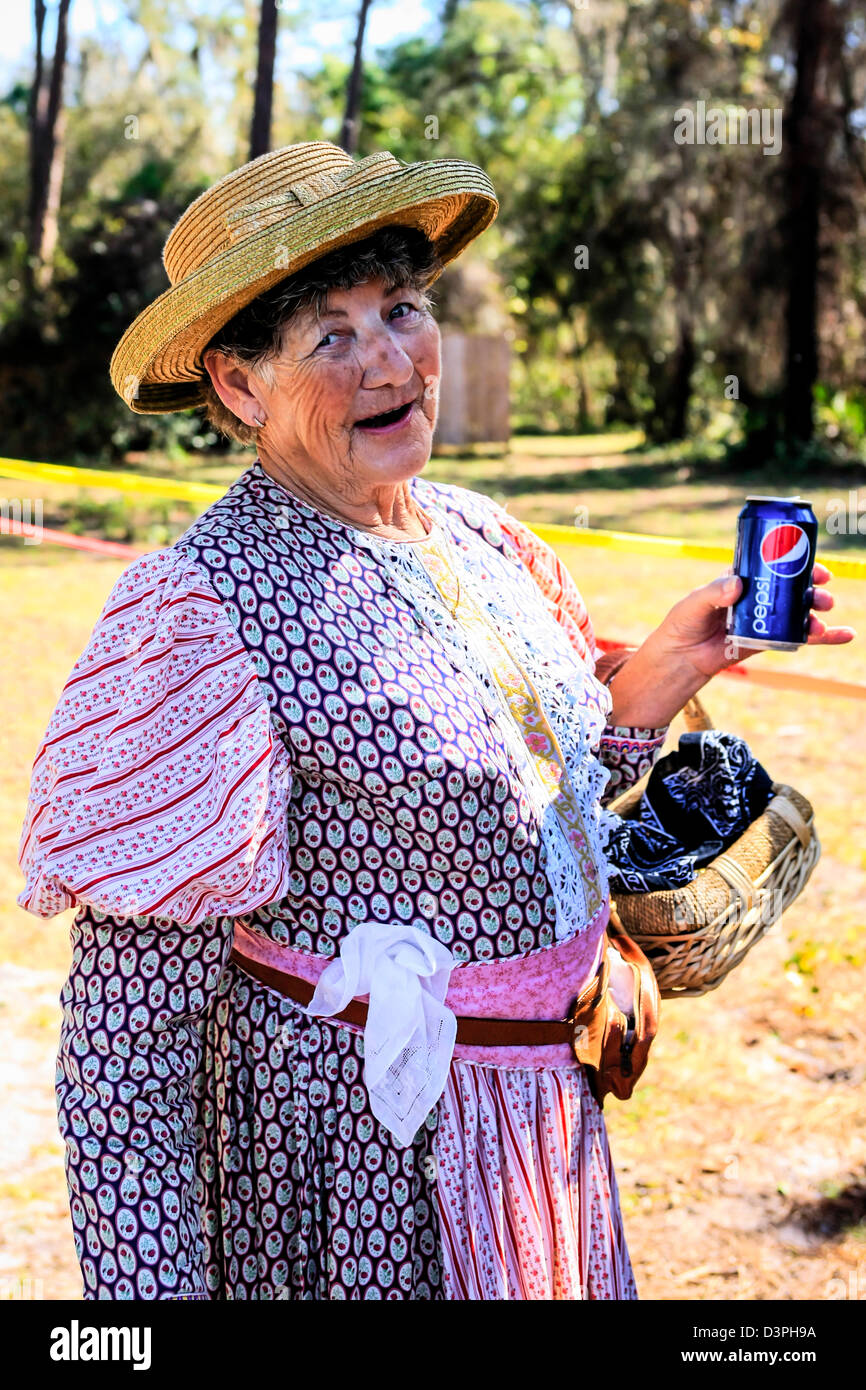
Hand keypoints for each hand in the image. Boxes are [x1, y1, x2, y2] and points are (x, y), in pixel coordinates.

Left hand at [652, 561, 855, 681]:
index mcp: (743, 579)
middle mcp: (759, 597)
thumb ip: (714, 593)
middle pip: (793, 587)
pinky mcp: (769, 641)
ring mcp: (766, 619)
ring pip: (799, 611)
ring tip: (820, 617)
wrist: (681, 658)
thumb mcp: (694, 603)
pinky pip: (799, 637)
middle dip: (813, 589)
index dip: (798, 562)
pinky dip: (824, 636)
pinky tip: (844, 634)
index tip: (814, 566)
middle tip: (822, 595)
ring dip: (816, 612)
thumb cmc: (683, 624)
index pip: (775, 565)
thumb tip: (738, 585)